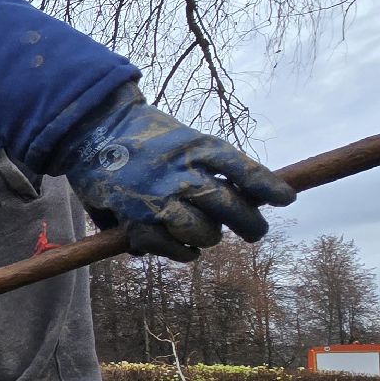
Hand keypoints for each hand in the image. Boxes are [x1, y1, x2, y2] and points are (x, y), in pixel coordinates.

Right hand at [62, 92, 294, 260]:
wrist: (93, 127)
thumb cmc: (144, 136)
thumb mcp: (182, 139)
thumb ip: (206, 165)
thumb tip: (243, 196)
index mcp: (198, 147)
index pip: (244, 171)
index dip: (268, 188)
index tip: (286, 200)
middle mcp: (182, 172)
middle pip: (229, 207)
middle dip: (249, 224)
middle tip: (255, 232)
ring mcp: (158, 197)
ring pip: (202, 232)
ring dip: (209, 238)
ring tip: (207, 237)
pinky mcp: (135, 218)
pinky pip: (169, 247)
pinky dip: (182, 253)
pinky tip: (188, 251)